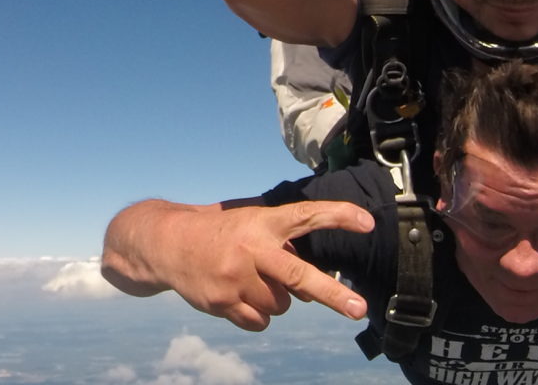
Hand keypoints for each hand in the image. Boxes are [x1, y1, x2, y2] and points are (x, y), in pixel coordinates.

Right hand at [108, 199, 374, 330]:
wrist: (168, 244)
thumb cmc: (226, 236)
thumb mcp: (255, 229)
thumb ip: (286, 255)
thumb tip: (313, 296)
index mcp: (265, 223)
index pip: (308, 216)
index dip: (339, 216)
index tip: (369, 222)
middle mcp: (252, 248)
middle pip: (298, 275)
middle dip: (332, 294)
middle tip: (360, 309)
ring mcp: (236, 277)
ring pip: (281, 305)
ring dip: (276, 299)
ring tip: (252, 280)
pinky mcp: (222, 301)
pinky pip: (260, 321)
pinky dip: (257, 315)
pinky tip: (239, 296)